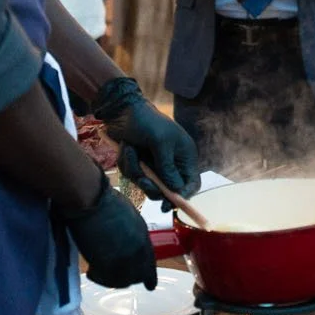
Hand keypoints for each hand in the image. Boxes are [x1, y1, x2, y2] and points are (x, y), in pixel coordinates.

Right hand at [60, 184, 156, 289]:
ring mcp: (123, 260)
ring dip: (112, 279)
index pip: (151, 264)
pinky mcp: (106, 265)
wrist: (91, 201)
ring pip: (122, 281)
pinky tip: (92, 271)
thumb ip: (133, 234)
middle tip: (116, 277)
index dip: (149, 276)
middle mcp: (138, 252)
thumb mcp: (130, 218)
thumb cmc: (106, 201)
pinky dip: (98, 277)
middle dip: (128, 278)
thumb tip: (128, 243)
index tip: (149, 285)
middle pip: (137, 276)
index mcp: (144, 238)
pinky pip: (105, 280)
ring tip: (100, 272)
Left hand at [93, 76, 201, 202]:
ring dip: (136, 170)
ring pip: (147, 185)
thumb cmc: (147, 121)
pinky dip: (127, 163)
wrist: (122, 110)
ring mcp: (155, 166)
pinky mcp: (140, 165)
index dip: (183, 196)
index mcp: (184, 156)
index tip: (168, 204)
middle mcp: (172, 164)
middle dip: (153, 186)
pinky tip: (126, 147)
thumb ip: (168, 167)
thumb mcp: (160, 142)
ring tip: (130, 151)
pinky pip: (133, 176)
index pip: (191, 183)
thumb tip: (175, 190)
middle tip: (144, 180)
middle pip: (167, 191)